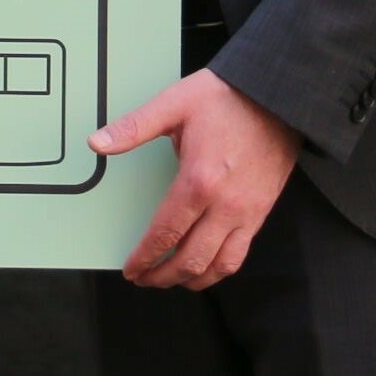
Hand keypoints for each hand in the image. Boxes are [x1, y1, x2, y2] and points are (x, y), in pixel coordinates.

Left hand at [90, 68, 302, 288]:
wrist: (278, 96)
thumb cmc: (227, 98)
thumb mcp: (174, 104)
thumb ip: (133, 128)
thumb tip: (97, 142)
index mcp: (198, 181)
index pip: (165, 233)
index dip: (145, 257)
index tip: (131, 268)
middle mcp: (225, 205)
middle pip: (190, 259)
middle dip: (162, 276)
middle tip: (144, 278)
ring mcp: (247, 212)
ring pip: (218, 266)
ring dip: (191, 279)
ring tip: (171, 279)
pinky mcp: (261, 212)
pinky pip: (240, 254)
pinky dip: (219, 269)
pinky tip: (205, 267)